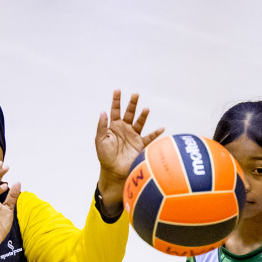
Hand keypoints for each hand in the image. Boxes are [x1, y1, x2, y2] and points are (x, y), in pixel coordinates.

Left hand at [95, 90, 163, 209]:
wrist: (114, 171)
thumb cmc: (105, 156)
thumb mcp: (100, 140)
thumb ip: (102, 126)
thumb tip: (102, 112)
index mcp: (114, 127)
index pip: (115, 110)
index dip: (116, 100)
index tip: (117, 90)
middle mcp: (125, 129)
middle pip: (129, 113)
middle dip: (132, 103)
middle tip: (135, 94)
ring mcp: (133, 136)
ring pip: (139, 122)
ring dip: (143, 116)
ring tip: (146, 109)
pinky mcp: (140, 144)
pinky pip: (149, 137)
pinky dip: (156, 134)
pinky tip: (161, 128)